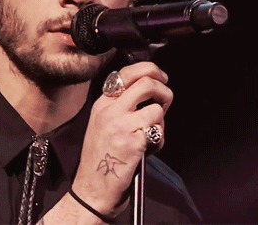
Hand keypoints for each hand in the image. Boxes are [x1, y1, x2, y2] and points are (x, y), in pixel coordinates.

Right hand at [71, 61, 171, 218]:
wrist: (92, 187)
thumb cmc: (101, 158)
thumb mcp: (103, 123)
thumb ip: (122, 105)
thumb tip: (150, 92)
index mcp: (102, 103)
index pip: (127, 72)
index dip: (150, 70)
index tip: (161, 77)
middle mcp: (110, 110)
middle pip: (146, 82)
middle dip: (164, 89)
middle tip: (165, 100)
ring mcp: (121, 125)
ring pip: (157, 108)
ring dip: (161, 121)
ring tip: (152, 133)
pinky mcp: (132, 142)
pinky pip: (158, 130)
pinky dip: (160, 139)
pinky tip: (149, 149)